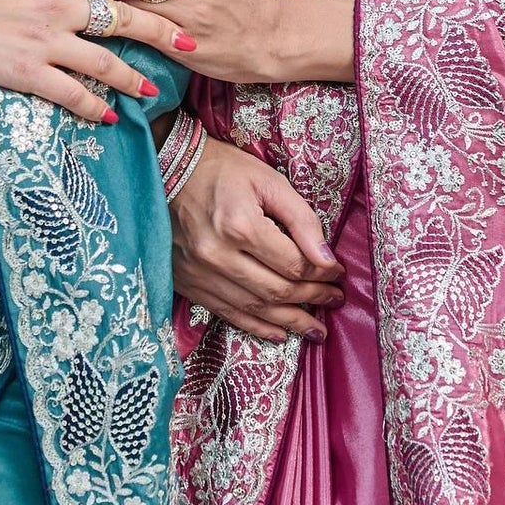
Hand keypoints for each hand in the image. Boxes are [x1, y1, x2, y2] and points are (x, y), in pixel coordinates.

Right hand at [0, 0, 188, 125]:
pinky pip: (68, 92)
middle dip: (162, 27)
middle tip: (194, 38)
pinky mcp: (23, 70)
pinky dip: (92, 105)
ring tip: (156, 88)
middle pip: (123, 13)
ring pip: (103, 57)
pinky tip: (108, 117)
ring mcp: (42, 38)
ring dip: (133, 75)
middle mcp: (56, 3)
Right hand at [170, 135, 343, 342]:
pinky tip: (279, 333)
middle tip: (334, 300)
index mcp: (241, 226)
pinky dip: (256, 327)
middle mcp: (218, 255)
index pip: (293, 264)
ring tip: (315, 329)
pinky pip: (227, 313)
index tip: (337, 273)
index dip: (322, 273)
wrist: (166, 170)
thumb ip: (301, 220)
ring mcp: (200, 273)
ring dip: (290, 322)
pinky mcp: (188, 282)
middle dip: (312, 298)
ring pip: (255, 309)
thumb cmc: (222, 170)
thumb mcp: (269, 182)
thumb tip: (327, 260)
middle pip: (277, 290)